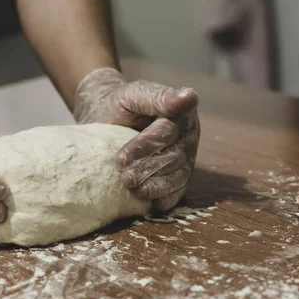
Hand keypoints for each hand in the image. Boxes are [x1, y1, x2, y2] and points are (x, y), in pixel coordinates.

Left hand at [74, 68, 199, 210]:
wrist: (109, 118)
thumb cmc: (122, 105)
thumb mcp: (135, 94)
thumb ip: (159, 96)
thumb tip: (190, 96)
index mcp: (182, 114)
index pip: (167, 132)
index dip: (146, 146)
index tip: (122, 157)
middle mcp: (188, 137)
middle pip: (173, 157)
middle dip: (149, 169)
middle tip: (126, 178)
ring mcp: (186, 160)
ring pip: (178, 176)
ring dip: (157, 186)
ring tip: (136, 191)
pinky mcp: (179, 178)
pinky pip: (177, 192)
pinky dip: (165, 199)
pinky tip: (150, 204)